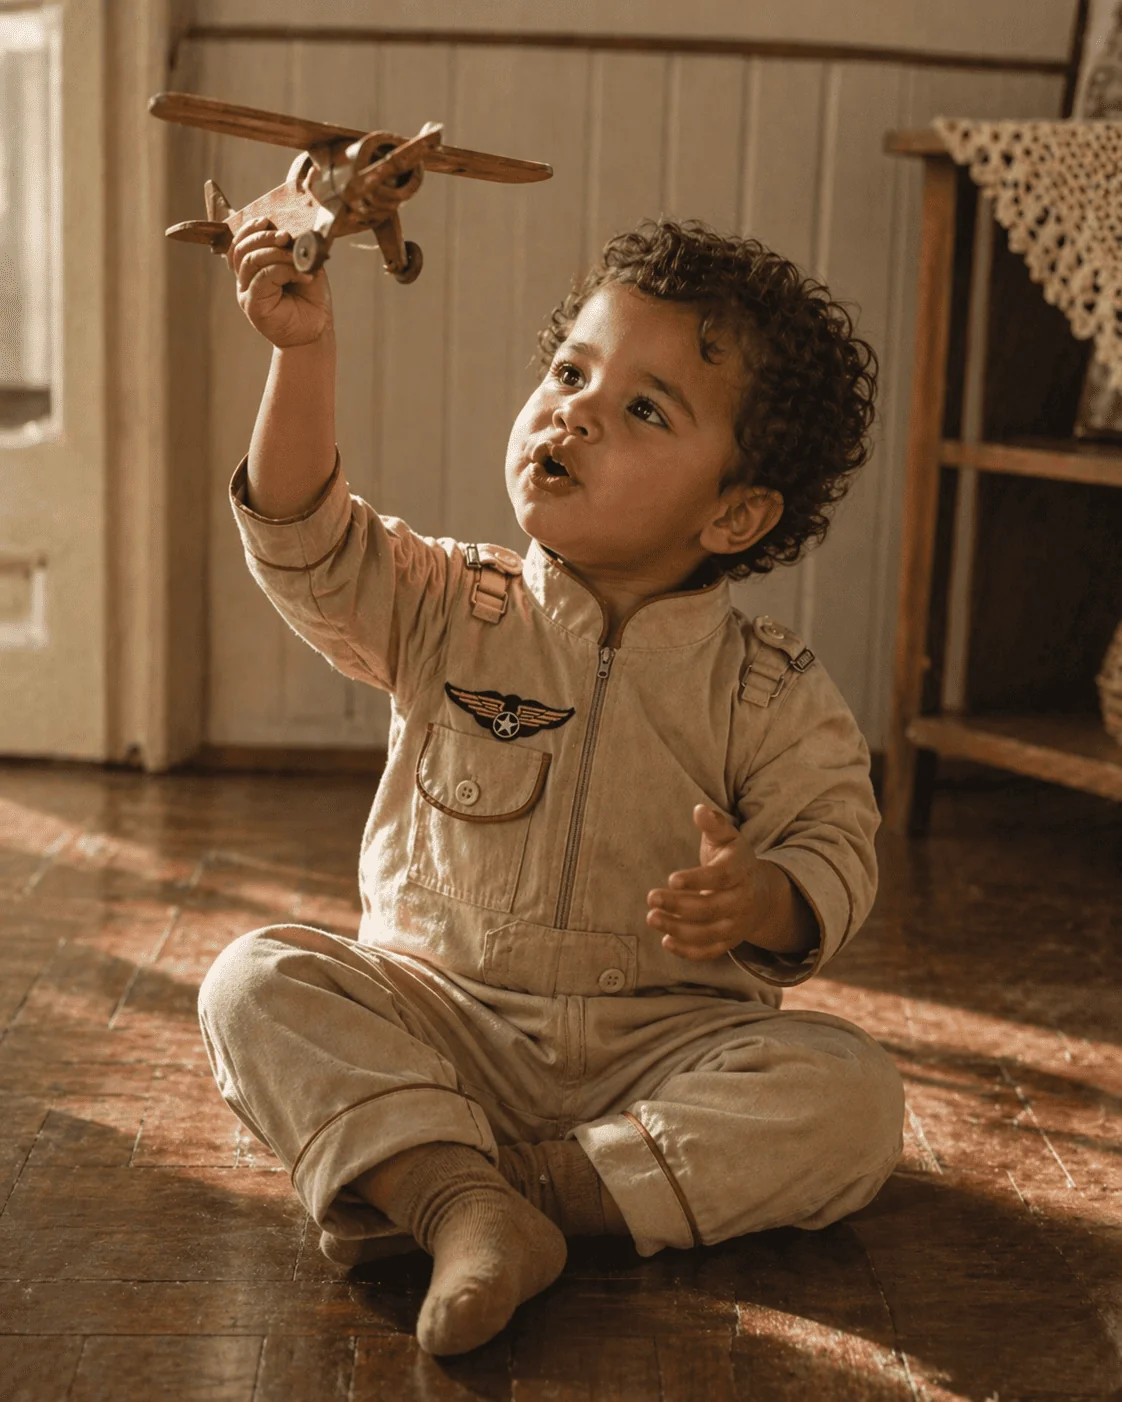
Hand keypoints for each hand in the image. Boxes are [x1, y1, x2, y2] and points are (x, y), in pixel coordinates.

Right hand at [229, 218, 332, 346]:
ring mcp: (246, 292)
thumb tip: (288, 231)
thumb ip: (293, 249)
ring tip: (298, 260)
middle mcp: (245, 279)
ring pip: (250, 260)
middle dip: (263, 237)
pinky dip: (284, 270)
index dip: (249, 228)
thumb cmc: (310, 300)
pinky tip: (304, 275)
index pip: (240, 242)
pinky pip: (262, 278)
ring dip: (276, 253)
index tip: (266, 220)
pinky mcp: (251, 305)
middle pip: (242, 248)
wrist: (316, 331)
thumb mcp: (303, 266)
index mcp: (254, 268)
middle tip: (286, 237)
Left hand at [646, 804, 781, 961]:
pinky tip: (666, 941)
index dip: (697, 880)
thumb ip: (714, 824)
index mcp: (741, 871)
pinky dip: (688, 951)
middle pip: (711, 908)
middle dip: (679, 906)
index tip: (671, 879)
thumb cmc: (733, 860)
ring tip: (652, 917)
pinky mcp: (728, 942)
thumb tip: (700, 810)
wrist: (760, 894)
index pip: (721, 878)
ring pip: (708, 933)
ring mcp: (735, 924)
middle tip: (651, 898)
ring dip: (678, 929)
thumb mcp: (728, 838)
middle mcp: (741, 901)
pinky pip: (709, 952)